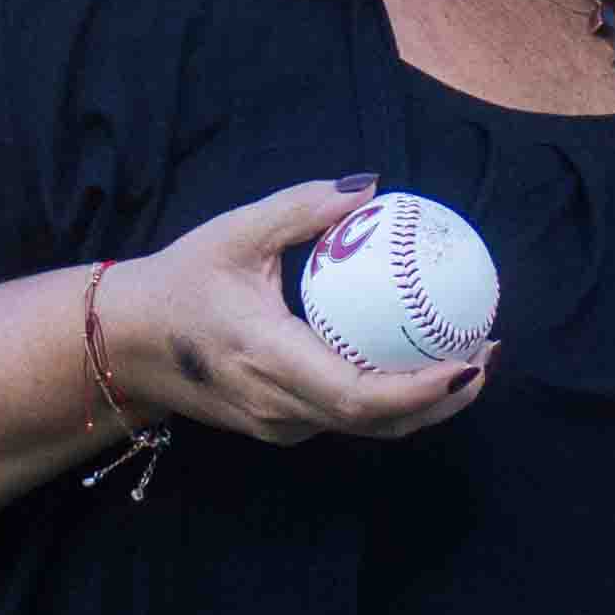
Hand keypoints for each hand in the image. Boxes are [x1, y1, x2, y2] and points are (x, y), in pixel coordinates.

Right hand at [89, 181, 486, 446]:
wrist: (124, 343)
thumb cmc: (178, 281)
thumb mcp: (235, 232)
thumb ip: (302, 209)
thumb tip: (370, 186)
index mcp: (268, 359)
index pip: (358, 395)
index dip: (422, 389)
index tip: (468, 360)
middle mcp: (279, 407)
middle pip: (379, 422)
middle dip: (445, 396)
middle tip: (489, 349)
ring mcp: (280, 427)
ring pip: (368, 428)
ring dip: (426, 402)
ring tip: (470, 356)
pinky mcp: (282, 428)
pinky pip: (349, 418)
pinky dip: (393, 398)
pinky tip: (419, 359)